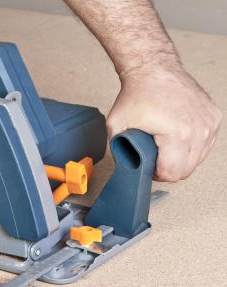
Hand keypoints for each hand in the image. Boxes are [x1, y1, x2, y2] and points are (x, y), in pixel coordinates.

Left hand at [106, 66, 222, 181]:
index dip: (157, 174)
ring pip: (198, 159)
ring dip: (181, 159)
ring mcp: (209, 122)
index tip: (148, 165)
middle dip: (168, 169)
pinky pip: (205, 145)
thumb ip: (120, 151)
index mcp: (177, 133)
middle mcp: (199, 129)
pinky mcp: (214, 117)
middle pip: (186, 170)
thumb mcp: (116, 126)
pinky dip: (191, 147)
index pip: (172, 173)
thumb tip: (126, 168)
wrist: (153, 69)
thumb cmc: (137, 94)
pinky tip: (176, 138)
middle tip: (154, 157)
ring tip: (164, 146)